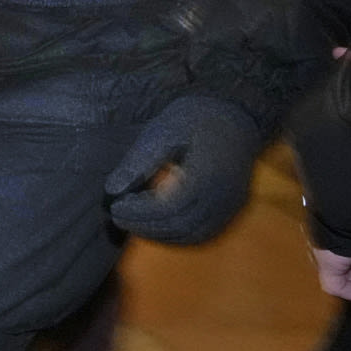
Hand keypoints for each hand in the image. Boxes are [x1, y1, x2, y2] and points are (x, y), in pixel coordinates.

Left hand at [104, 95, 266, 243]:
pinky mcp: (232, 208)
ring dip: (158, 233)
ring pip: (192, 234)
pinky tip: (155, 222)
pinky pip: (203, 231)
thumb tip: (111, 190)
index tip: (115, 206)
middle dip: (144, 225)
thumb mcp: (163, 130)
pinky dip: (176, 233)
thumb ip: (138, 161)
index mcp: (207, 174)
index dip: (139, 212)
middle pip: (179, 225)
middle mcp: (224, 195)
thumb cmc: (195, 119)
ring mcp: (231, 204)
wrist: (238, 116)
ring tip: (132, 219)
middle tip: (117, 216)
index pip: (169, 207)